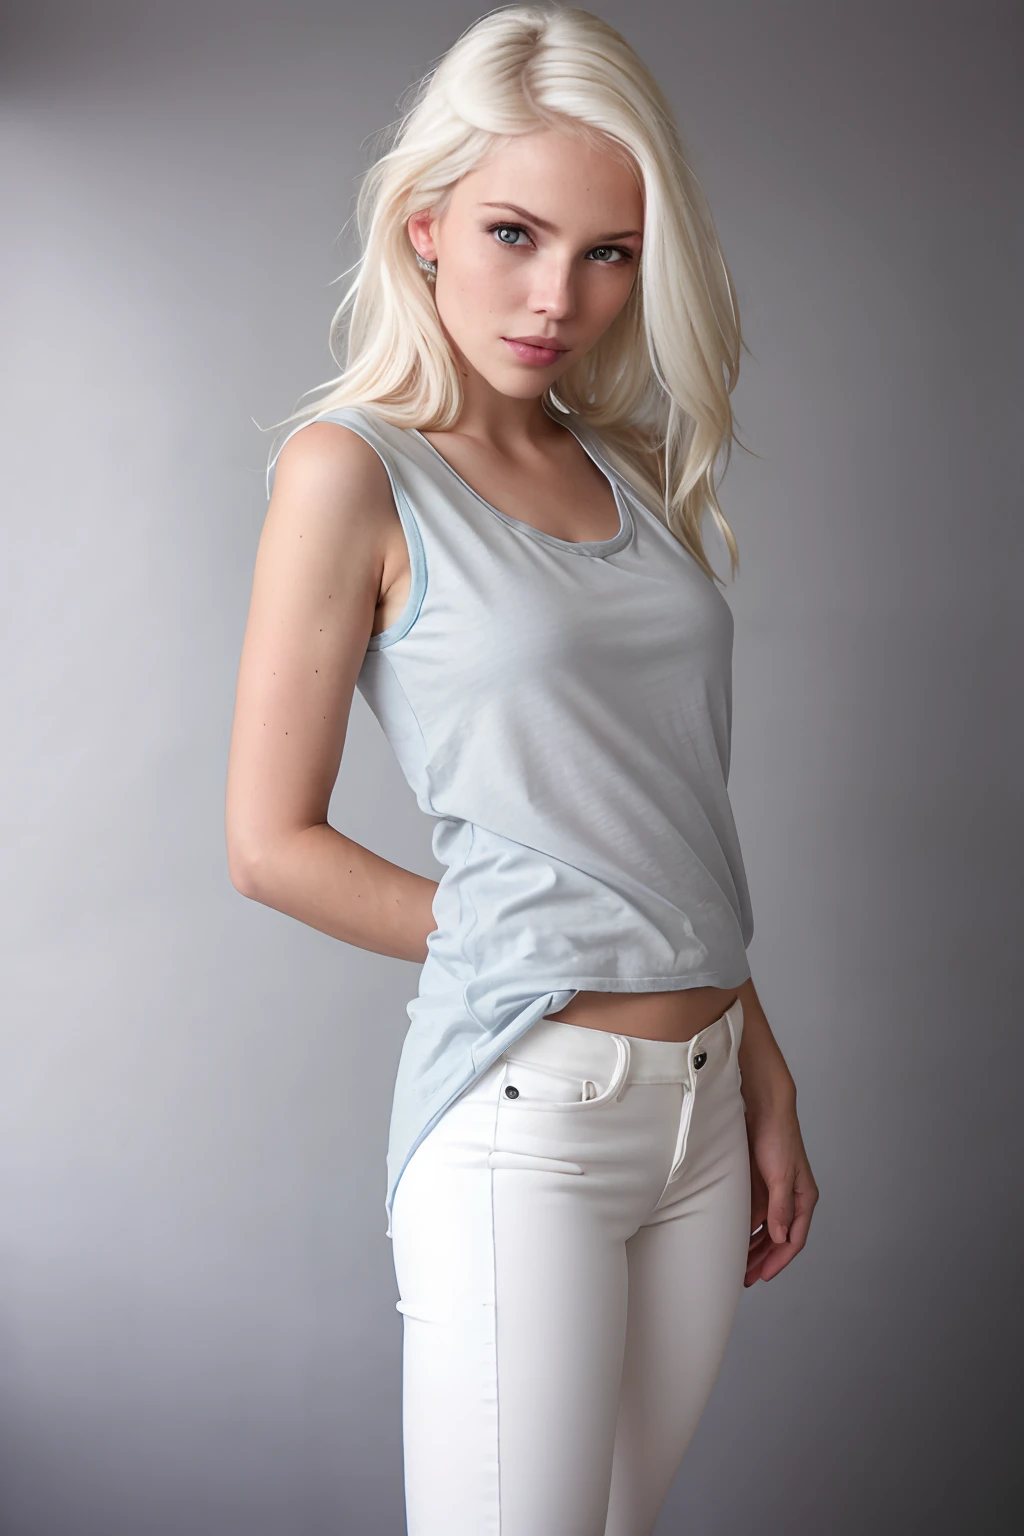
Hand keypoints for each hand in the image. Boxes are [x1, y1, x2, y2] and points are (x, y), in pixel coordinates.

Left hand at [744, 1099, 817, 1284]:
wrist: (762, 1106)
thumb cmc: (778, 1136)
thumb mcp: (780, 1175)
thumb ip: (780, 1207)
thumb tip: (781, 1237)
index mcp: (803, 1198)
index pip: (794, 1239)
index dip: (779, 1260)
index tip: (764, 1276)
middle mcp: (790, 1199)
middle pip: (779, 1239)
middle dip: (764, 1260)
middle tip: (747, 1278)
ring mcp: (773, 1192)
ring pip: (765, 1230)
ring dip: (754, 1248)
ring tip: (739, 1266)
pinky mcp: (758, 1184)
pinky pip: (753, 1215)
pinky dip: (745, 1229)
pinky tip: (734, 1240)